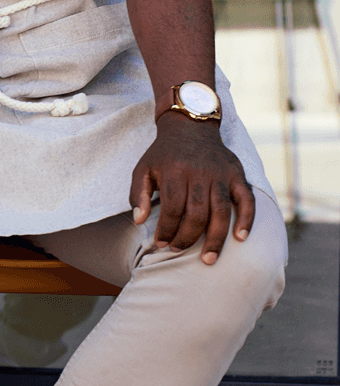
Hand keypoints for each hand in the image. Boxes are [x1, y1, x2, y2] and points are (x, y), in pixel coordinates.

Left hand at [130, 117, 254, 263]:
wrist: (190, 127)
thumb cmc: (163, 154)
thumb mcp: (143, 168)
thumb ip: (139, 194)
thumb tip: (140, 220)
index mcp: (175, 172)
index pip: (173, 209)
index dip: (167, 230)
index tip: (161, 244)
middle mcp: (200, 174)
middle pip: (197, 214)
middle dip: (188, 237)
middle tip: (179, 251)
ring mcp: (221, 175)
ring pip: (221, 211)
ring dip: (216, 238)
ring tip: (209, 259)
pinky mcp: (237, 174)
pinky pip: (247, 199)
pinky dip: (247, 218)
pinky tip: (240, 237)